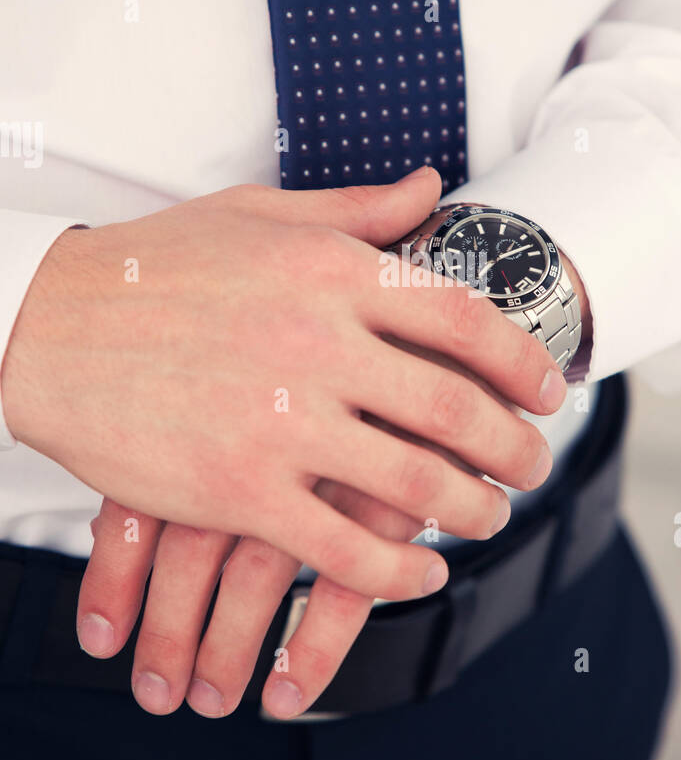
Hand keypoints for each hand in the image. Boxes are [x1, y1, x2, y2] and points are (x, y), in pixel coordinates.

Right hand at [2, 169, 567, 716]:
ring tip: (489, 517)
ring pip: (415, 483)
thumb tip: (431, 187)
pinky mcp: (238, 491)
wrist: (43, 327)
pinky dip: (396, 569)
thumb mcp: (257, 215)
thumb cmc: (152, 266)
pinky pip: (342, 549)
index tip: (551, 390)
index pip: (463, 318)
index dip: (524, 360)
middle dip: (514, 448)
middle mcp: (318, 344)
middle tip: (533, 466)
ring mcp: (280, 423)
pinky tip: (420, 571)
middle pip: (457, 407)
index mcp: (330, 272)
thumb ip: (356, 209)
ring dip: (472, 509)